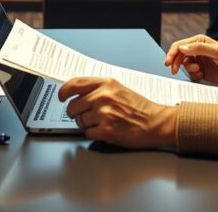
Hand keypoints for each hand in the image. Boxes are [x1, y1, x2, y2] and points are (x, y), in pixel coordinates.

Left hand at [58, 77, 176, 148]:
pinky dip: (94, 134)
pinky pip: (87, 133)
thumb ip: (98, 89)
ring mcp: (104, 113)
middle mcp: (103, 96)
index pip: (74, 84)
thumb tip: (76, 94)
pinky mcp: (106, 130)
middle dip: (76, 113)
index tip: (61, 97)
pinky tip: (105, 130)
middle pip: (72, 106)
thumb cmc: (139, 107)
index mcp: (106, 83)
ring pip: (79, 121)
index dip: (63, 92)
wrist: (156, 122)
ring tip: (102, 122)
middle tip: (86, 115)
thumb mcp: (118, 89)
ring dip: (86, 124)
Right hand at [163, 34, 217, 85]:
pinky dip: (194, 76)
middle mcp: (197, 50)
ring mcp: (198, 61)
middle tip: (173, 71)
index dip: (172, 53)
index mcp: (199, 41)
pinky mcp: (201, 71)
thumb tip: (182, 47)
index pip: (180, 45)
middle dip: (175, 63)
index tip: (168, 62)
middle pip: (178, 55)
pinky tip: (202, 75)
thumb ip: (199, 49)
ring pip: (184, 66)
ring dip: (189, 70)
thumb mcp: (217, 51)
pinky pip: (190, 74)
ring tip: (199, 71)